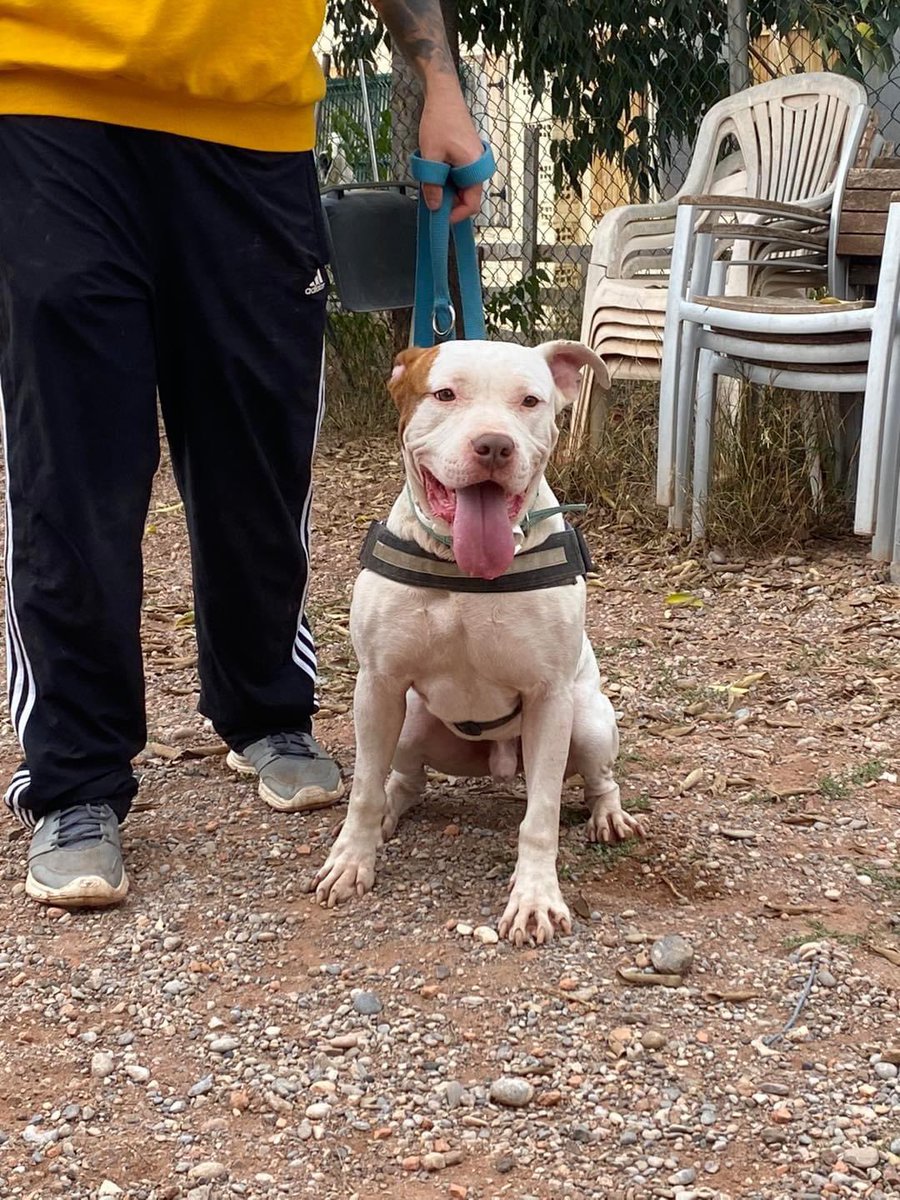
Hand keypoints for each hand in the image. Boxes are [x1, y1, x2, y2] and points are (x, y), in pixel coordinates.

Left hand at [418, 89, 484, 223]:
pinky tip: (436, 170)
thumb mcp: (431, 155)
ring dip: (446, 188)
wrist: (444, 95)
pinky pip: (460, 175)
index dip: (455, 215)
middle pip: (467, 197)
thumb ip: (433, 184)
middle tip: (430, 197)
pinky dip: (448, 178)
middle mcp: (479, 166)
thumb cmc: (439, 120)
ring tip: (431, 178)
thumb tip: (435, 206)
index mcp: (474, 168)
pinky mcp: (469, 156)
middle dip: (449, 201)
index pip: (471, 205)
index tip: (440, 217)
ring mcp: (475, 161)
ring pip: (462, 187)